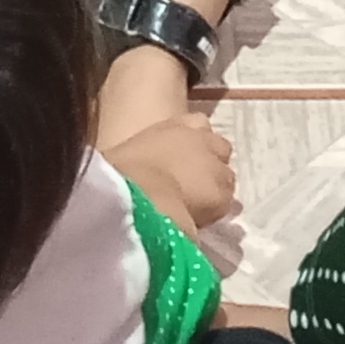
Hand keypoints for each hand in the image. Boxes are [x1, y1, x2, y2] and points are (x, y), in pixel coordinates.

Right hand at [102, 110, 239, 232]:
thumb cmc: (119, 172)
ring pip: (225, 178)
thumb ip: (143, 155)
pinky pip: (223, 204)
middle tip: (192, 184)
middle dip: (209, 164)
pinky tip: (197, 220)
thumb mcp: (126, 154)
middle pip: (219, 148)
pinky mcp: (222, 195)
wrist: (136, 192)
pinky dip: (212, 211)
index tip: (183, 156)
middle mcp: (200, 138)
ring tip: (194, 206)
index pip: (197, 123)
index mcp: (174, 125)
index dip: (194, 140)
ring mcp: (216, 166)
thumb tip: (142, 168)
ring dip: (213, 188)